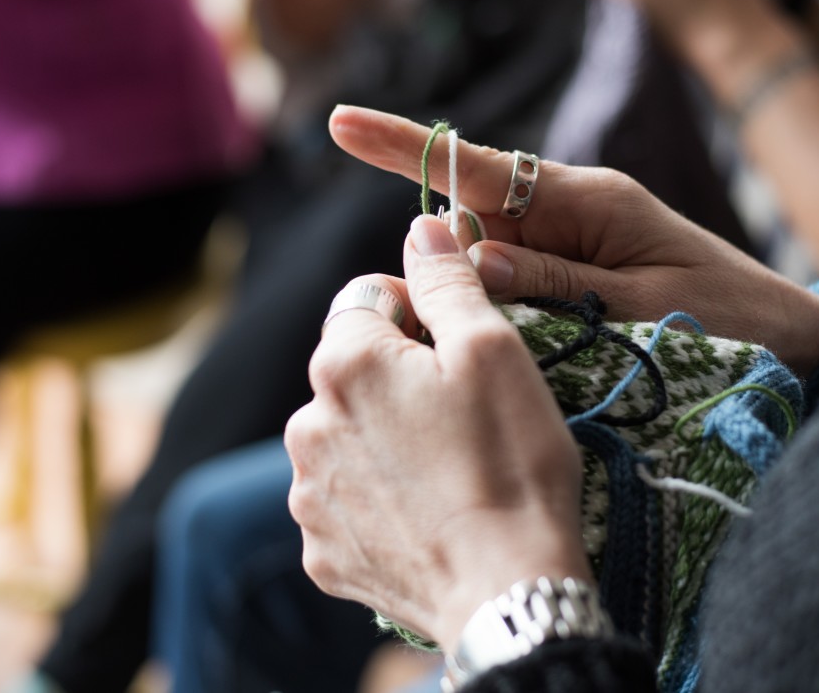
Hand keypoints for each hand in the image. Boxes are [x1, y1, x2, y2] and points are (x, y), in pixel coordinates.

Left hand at [287, 216, 589, 648]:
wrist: (509, 593)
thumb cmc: (510, 463)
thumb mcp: (493, 350)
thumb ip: (446, 280)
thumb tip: (420, 226)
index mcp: (345, 362)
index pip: (367, 298)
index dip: (418, 312)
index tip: (461, 347)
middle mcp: (307, 424)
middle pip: (353, 371)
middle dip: (399, 378)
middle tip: (465, 415)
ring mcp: (309, 494)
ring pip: (347, 436)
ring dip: (386, 439)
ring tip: (450, 471)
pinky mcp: (322, 551)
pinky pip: (346, 502)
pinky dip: (379, 500)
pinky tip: (428, 515)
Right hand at [329, 106, 818, 375]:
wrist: (792, 339)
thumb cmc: (732, 317)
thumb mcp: (645, 306)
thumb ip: (555, 283)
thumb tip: (468, 260)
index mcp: (589, 199)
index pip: (479, 166)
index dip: (406, 147)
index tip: (341, 123)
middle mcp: (569, 214)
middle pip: (470, 223)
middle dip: (455, 268)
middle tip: (507, 327)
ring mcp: (571, 246)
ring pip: (486, 262)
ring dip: (486, 304)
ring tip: (563, 347)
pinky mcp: (576, 279)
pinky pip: (516, 290)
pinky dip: (510, 318)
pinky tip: (541, 351)